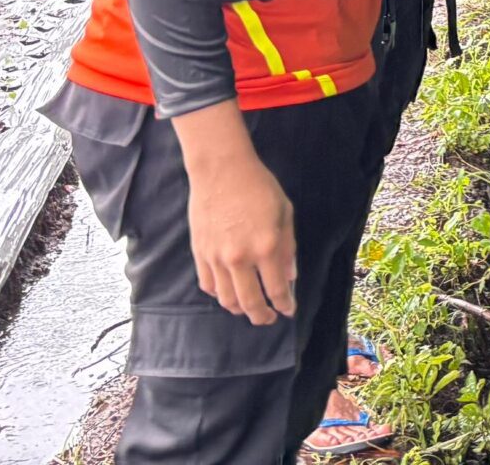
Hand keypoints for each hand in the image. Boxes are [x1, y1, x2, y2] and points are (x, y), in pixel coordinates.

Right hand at [176, 107, 296, 325]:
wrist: (221, 170)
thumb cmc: (259, 186)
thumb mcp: (285, 212)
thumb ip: (288, 247)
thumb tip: (289, 277)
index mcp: (266, 247)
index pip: (276, 290)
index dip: (284, 305)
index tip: (288, 310)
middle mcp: (240, 258)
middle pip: (250, 303)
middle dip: (262, 316)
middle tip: (269, 319)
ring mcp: (216, 258)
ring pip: (226, 300)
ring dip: (240, 309)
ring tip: (249, 308)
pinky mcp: (199, 254)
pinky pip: (208, 285)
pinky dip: (219, 295)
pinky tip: (229, 292)